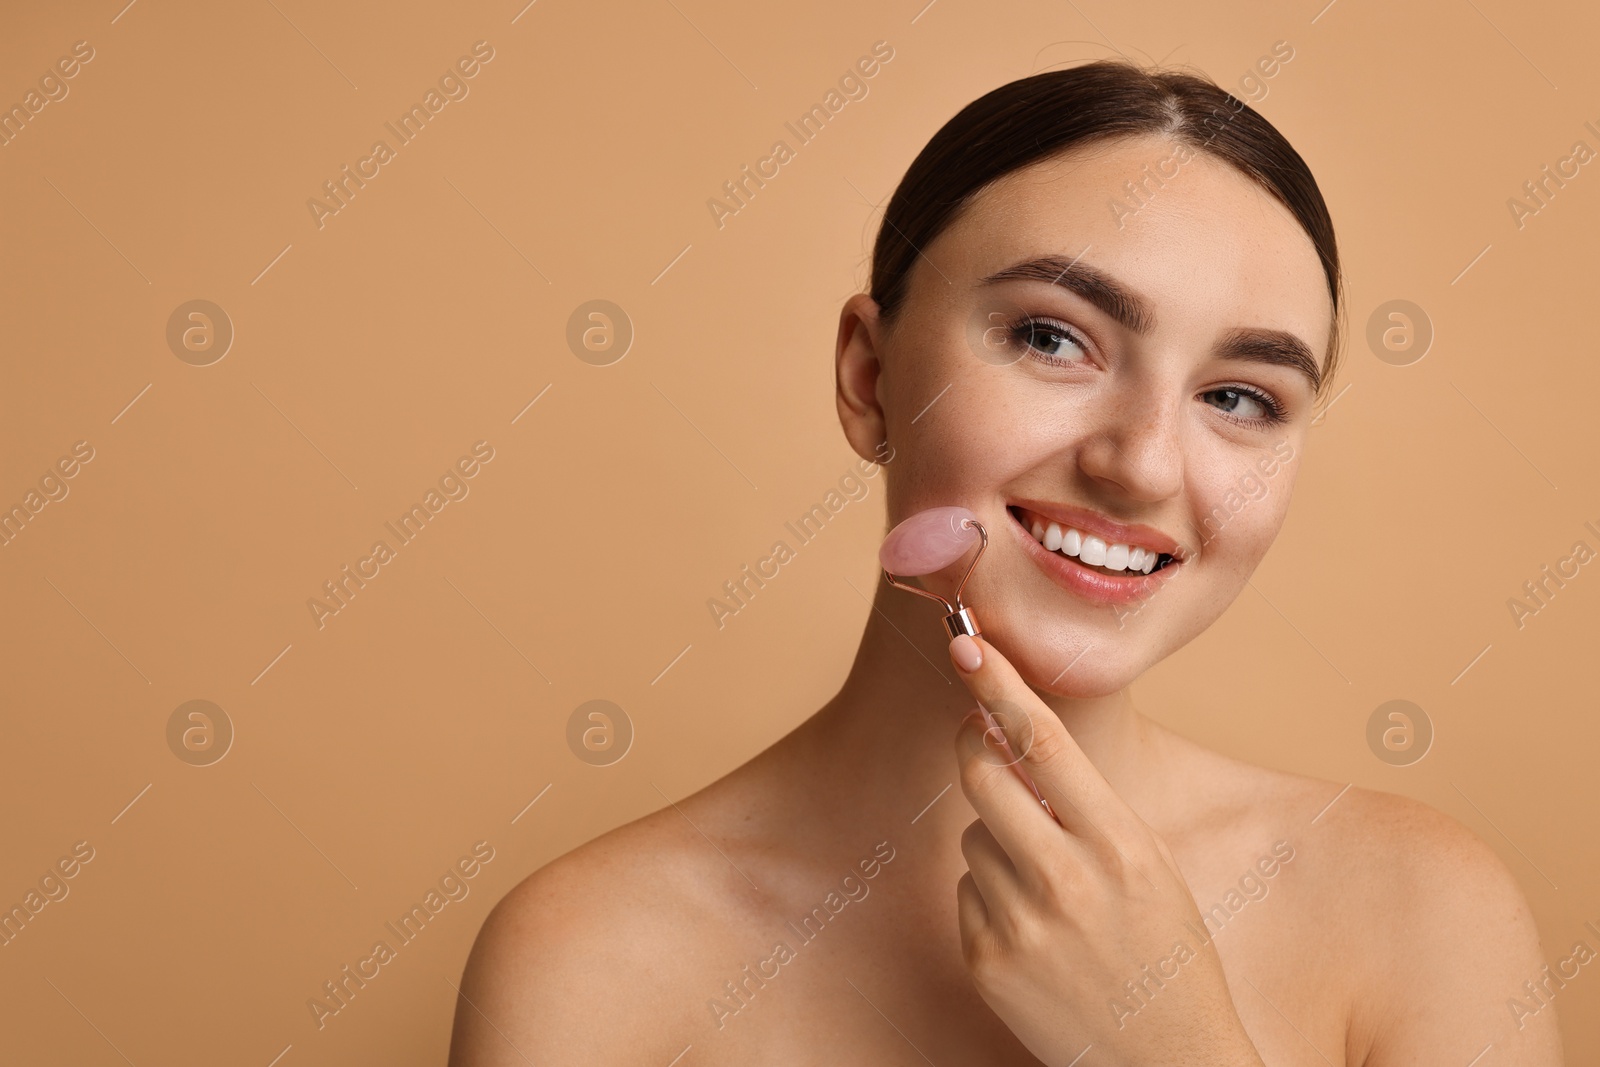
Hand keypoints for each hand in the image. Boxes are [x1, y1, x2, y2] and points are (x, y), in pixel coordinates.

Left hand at [947, 633, 1264, 1066]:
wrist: (1168, 1063)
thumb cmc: (1166, 955)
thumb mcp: (1152, 868)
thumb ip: (1088, 808)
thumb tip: (1016, 739)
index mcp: (1120, 847)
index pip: (1045, 744)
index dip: (1001, 688)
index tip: (968, 646)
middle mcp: (1066, 882)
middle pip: (984, 776)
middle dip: (976, 749)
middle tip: (982, 741)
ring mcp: (1021, 925)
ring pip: (974, 835)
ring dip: (997, 840)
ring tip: (1050, 888)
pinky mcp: (986, 962)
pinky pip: (967, 891)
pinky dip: (989, 895)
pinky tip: (1035, 932)